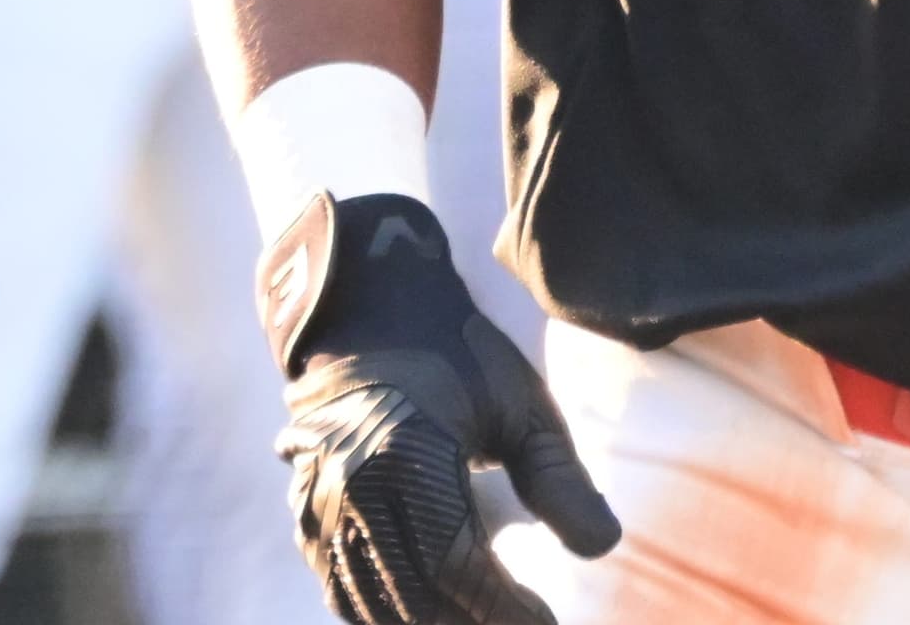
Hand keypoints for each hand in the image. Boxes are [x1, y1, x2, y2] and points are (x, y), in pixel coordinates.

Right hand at [263, 193, 620, 624]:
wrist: (372, 316)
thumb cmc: (460, 357)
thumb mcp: (521, 407)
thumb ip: (560, 479)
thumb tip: (604, 547)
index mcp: (407, 458)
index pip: (457, 564)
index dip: (504, 608)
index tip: (547, 624)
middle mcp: (351, 491)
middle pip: (413, 596)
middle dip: (470, 623)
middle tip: (521, 623)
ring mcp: (318, 507)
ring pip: (372, 602)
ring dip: (427, 624)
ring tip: (482, 622)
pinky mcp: (305, 516)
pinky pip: (342, 586)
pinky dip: (383, 611)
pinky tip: (427, 613)